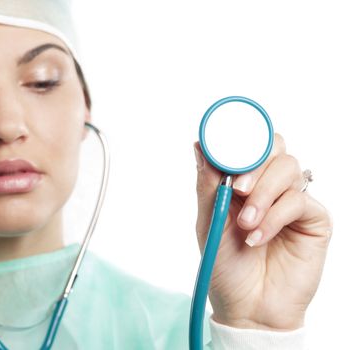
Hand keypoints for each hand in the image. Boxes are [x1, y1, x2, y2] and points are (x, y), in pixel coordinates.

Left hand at [194, 134, 332, 330]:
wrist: (247, 307)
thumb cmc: (225, 266)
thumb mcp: (209, 221)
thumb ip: (208, 184)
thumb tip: (200, 145)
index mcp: (242, 182)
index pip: (247, 144)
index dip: (238, 138)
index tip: (223, 145)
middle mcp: (268, 186)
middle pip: (273, 146)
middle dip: (254, 163)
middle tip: (239, 190)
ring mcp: (291, 201)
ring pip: (288, 167)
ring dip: (264, 194)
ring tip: (246, 223)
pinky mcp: (313, 219)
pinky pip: (299, 200)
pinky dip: (275, 217)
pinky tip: (258, 238)